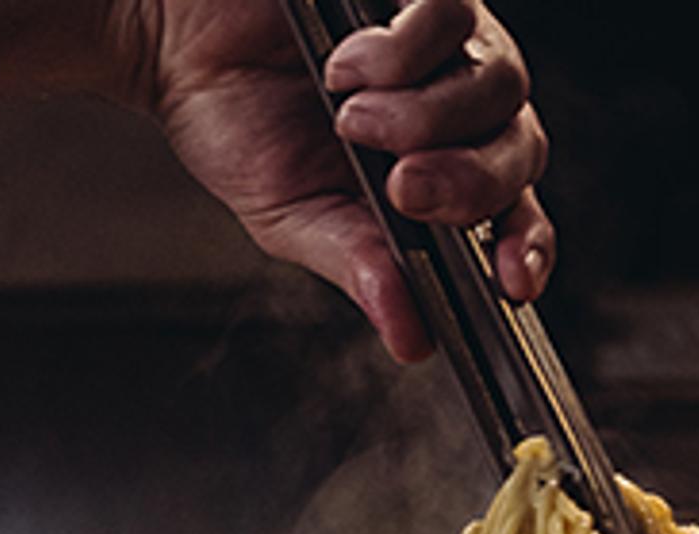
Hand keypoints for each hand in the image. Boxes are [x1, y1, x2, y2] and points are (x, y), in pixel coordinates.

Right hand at [113, 0, 553, 362]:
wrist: (172, 43)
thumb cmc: (235, 121)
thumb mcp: (291, 217)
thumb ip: (358, 265)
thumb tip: (411, 336)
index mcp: (431, 172)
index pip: (512, 214)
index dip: (526, 247)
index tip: (510, 281)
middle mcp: (454, 106)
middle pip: (521, 149)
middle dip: (471, 182)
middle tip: (403, 187)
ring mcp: (446, 43)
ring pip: (501, 84)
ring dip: (428, 116)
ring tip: (352, 119)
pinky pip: (453, 19)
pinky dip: (402, 52)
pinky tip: (344, 65)